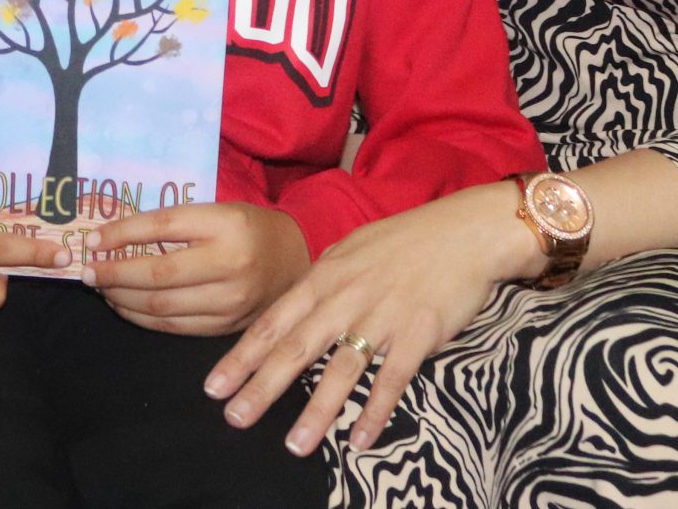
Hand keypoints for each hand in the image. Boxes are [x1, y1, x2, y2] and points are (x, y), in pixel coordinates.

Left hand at [85, 203, 307, 335]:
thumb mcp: (217, 211)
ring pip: (162, 306)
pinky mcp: (226, 327)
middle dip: (114, 274)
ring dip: (122, 299)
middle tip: (87, 271)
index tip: (92, 241)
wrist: (294, 262)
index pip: (161, 227)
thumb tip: (114, 237)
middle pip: (158, 273)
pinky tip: (125, 306)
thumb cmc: (247, 229)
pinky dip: (142, 318)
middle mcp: (230, 265)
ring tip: (101, 288)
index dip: (121, 234)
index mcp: (226, 225)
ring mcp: (230, 301)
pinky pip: (174, 327)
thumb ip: (173, 225)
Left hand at [204, 182, 537, 450]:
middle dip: (262, 386)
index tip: (214, 385)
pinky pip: (392, 379)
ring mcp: (381, 317)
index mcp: (324, 277)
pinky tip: (360, 441)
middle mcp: (345, 298)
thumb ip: (323, 280)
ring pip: (340, 370)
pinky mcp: (418, 333)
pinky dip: (375, 411)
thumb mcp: (351, 250)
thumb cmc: (405, 240)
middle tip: (235, 417)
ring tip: (294, 445)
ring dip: (316, 411)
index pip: (273, 322)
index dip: (242, 356)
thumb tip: (297, 304)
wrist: (463, 232)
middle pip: (295, 348)